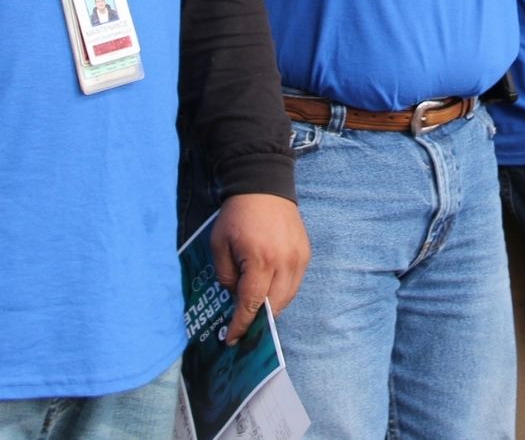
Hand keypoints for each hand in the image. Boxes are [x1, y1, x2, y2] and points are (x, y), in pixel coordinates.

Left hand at [210, 193, 309, 343]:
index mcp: (260, 259)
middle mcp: (284, 262)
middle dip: (257, 320)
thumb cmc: (237, 215)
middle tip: (243, 328)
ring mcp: (299, 258)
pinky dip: (281, 293)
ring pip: (287, 298)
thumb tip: (235, 297)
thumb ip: (226, 276)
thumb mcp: (219, 244)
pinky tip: (268, 293)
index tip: (231, 339)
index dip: (241, 324)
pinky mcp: (306, 253)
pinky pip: (294, 284)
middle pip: (274, 305)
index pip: (252, 303)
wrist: (264, 185)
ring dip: (271, 309)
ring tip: (255, 313)